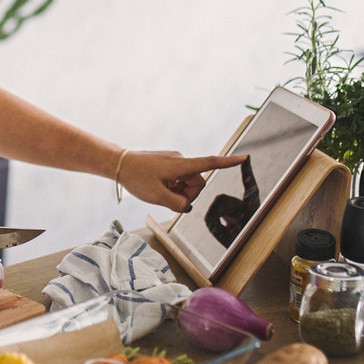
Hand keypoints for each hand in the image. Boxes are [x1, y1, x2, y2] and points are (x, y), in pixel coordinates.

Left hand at [116, 150, 248, 212]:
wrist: (118, 164)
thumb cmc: (136, 178)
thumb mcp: (157, 197)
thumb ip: (177, 204)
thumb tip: (186, 206)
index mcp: (181, 165)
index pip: (209, 163)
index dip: (228, 163)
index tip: (244, 158)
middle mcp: (181, 160)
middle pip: (197, 183)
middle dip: (187, 194)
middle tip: (167, 197)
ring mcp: (174, 162)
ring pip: (187, 183)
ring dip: (178, 191)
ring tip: (159, 190)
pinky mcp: (168, 164)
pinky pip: (178, 179)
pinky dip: (172, 186)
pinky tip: (158, 186)